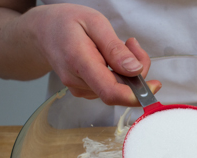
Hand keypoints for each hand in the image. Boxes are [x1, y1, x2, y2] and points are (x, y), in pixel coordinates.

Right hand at [29, 4, 160, 104]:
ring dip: (129, 71)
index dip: (136, 95)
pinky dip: (120, 74)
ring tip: (120, 45)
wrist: (42, 32)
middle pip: (119, 90)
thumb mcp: (94, 23)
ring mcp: (80, 89)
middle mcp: (78, 81)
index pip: (110, 92)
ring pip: (117, 89)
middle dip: (137, 71)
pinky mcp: (85, 90)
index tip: (155, 86)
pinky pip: (111, 87)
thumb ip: (114, 48)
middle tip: (132, 44)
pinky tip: (112, 57)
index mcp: (79, 62)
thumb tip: (135, 70)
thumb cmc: (67, 23)